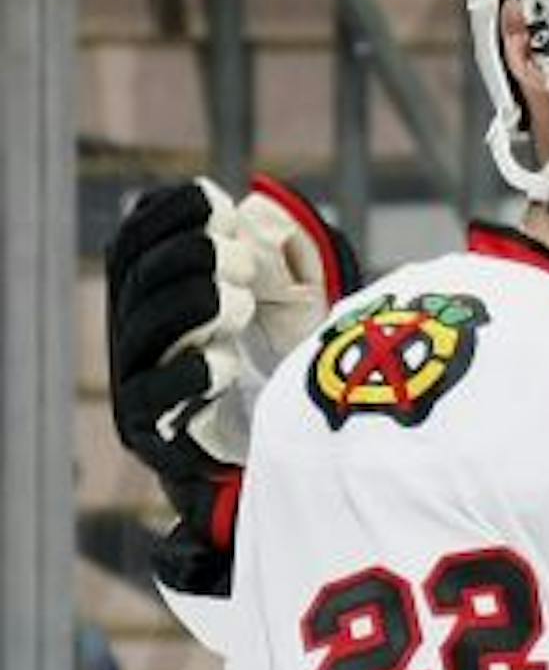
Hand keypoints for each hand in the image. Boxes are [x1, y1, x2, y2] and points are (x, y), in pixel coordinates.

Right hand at [106, 177, 354, 586]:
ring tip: (238, 299)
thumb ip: (274, 264)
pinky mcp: (157, 439)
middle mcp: (136, 344)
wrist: (292, 472)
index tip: (211, 197)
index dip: (165, 220)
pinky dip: (187, 379)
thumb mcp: (289, 311)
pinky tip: (222, 364)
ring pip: (145, 340)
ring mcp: (141, 391)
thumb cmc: (290, 378)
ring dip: (190, 311)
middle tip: (239, 255)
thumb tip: (262, 212)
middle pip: (141, 290)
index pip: (137, 249)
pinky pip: (157, 405)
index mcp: (155, 304)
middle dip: (187, 262)